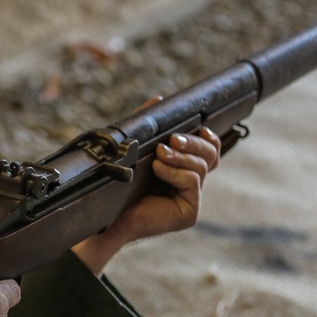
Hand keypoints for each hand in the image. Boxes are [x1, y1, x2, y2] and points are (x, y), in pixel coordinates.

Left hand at [72, 112, 220, 275]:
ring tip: (159, 154)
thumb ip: (147, 126)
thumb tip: (159, 100)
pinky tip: (158, 169)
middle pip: (211, 155)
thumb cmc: (117, 185)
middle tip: (173, 139)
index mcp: (181, 169)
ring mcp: (190, 200)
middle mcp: (190, 185)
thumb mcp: (135, 149)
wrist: (104, 216)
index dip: (208, 137)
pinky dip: (176, 172)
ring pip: (202, 167)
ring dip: (181, 156)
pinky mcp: (188, 213)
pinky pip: (192, 183)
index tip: (200, 127)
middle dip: (194, 143)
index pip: (209, 150)